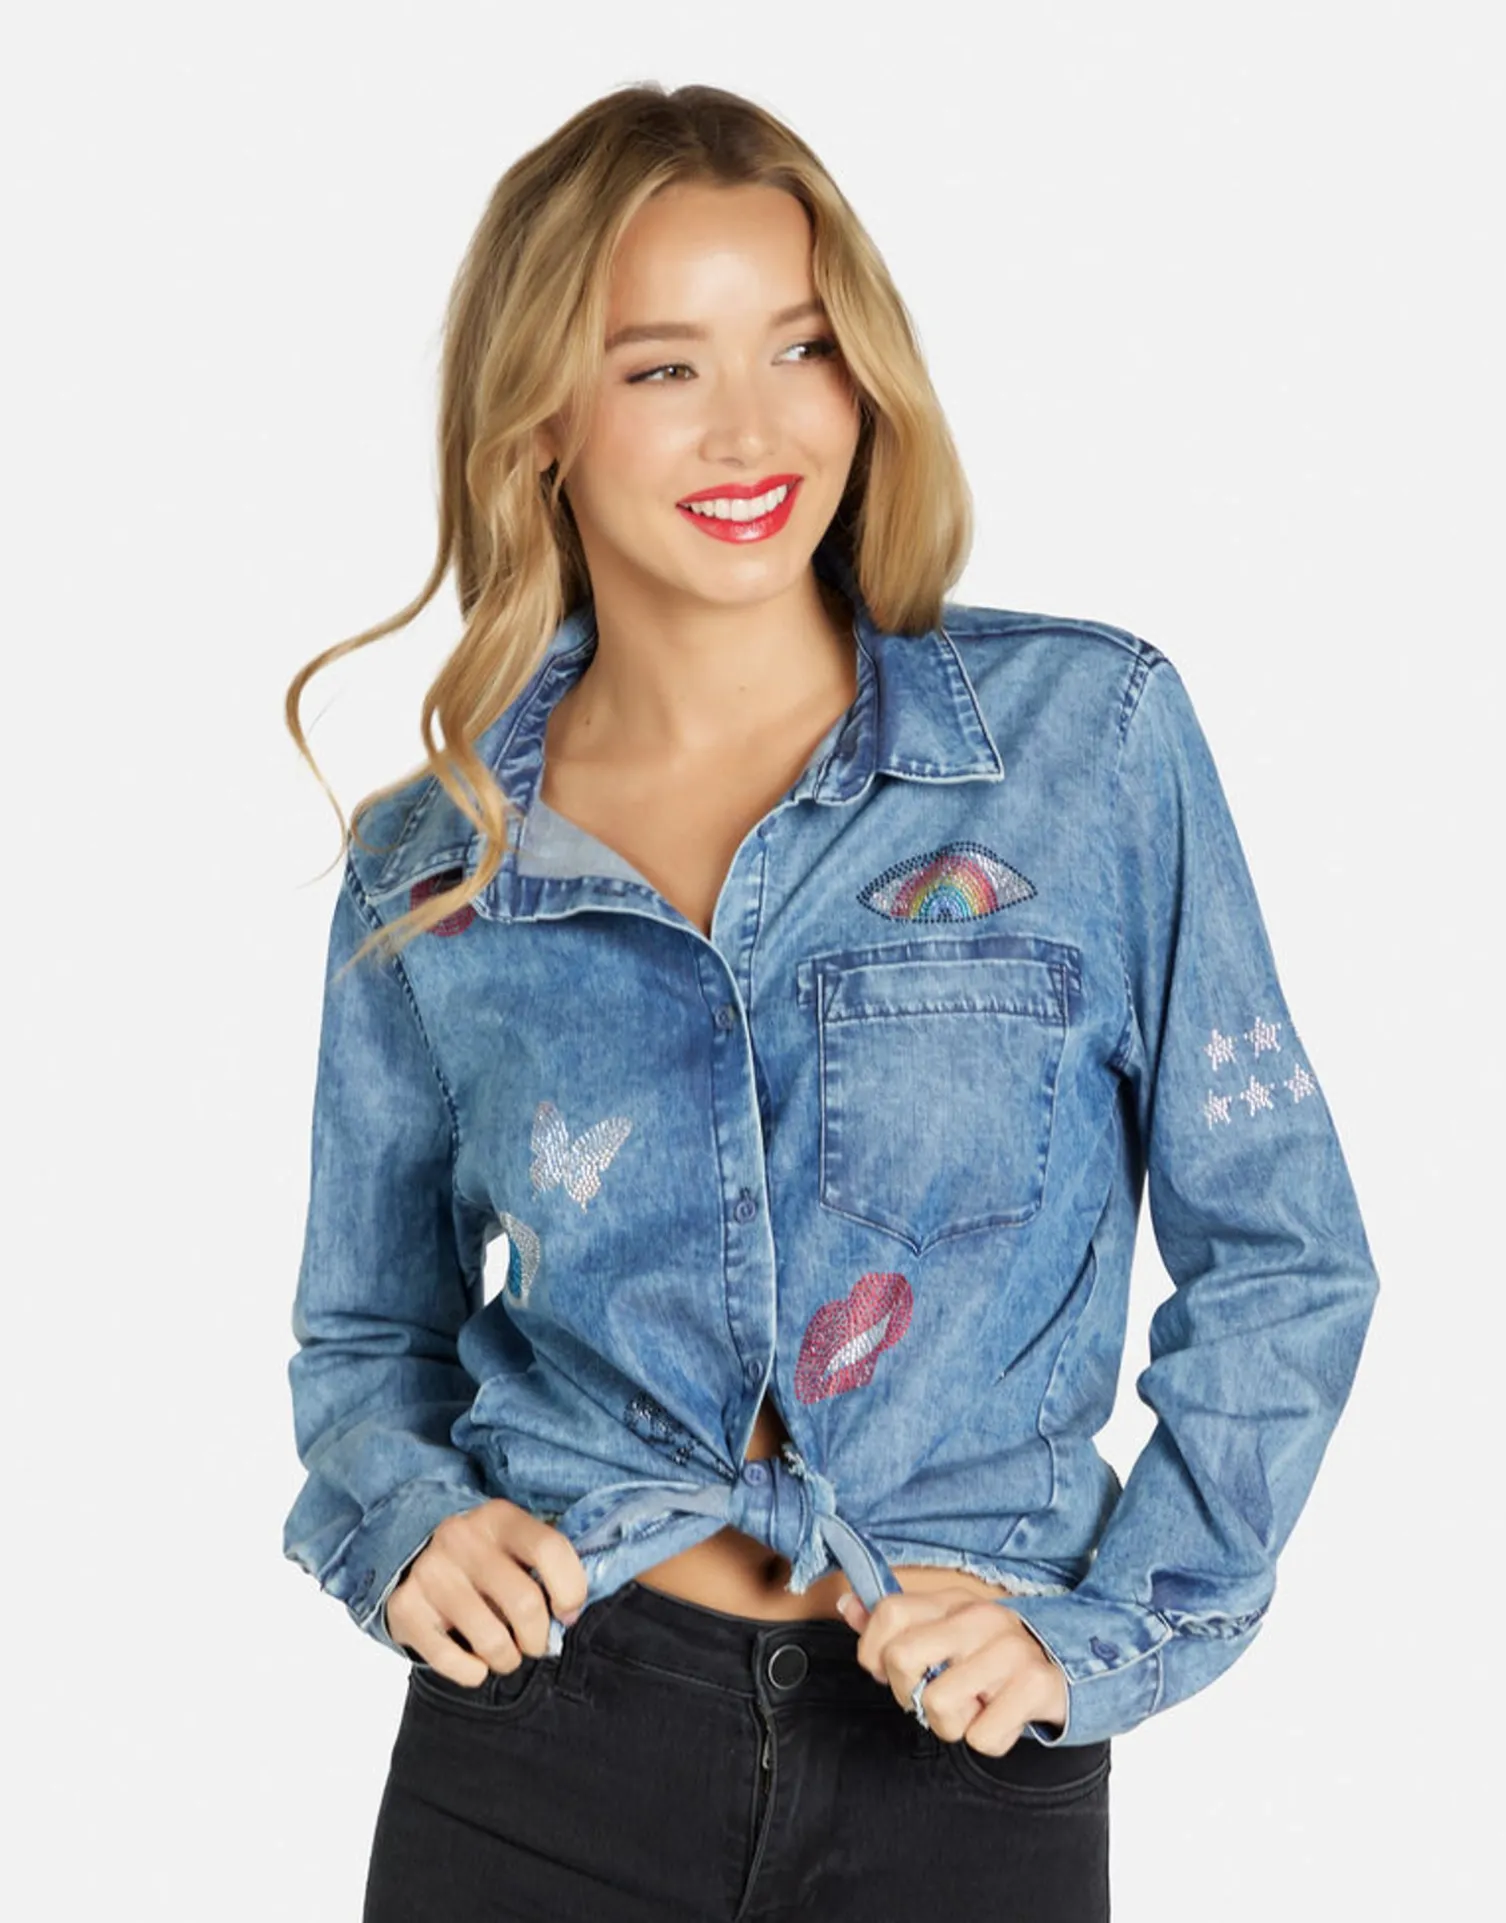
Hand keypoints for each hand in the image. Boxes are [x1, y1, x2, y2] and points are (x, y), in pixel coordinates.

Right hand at [384, 1499, 588, 1687]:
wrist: (411, 1553)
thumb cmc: (482, 1558)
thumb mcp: (513, 1544)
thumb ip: (545, 1568)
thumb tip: (569, 1615)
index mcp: (499, 1518)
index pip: (550, 1549)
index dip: (571, 1590)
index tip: (568, 1612)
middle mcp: (461, 1538)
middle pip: (524, 1602)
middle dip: (539, 1638)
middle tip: (534, 1643)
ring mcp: (430, 1572)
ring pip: (491, 1639)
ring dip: (508, 1659)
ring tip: (505, 1653)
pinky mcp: (405, 1607)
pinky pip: (450, 1660)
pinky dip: (472, 1672)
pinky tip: (475, 1663)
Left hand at [836, 1586, 1068, 1754]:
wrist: (1070, 1666)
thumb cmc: (993, 1657)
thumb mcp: (945, 1631)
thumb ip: (894, 1622)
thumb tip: (846, 1602)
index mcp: (953, 1603)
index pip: (888, 1612)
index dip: (874, 1653)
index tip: (893, 1673)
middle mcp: (980, 1618)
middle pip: (902, 1659)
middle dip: (909, 1695)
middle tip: (935, 1696)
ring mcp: (1010, 1649)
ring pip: (939, 1705)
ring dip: (952, 1724)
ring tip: (973, 1707)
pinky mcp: (1037, 1685)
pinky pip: (983, 1737)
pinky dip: (988, 1739)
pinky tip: (1001, 1717)